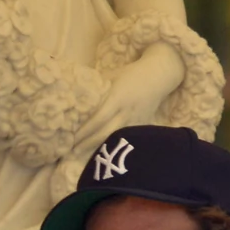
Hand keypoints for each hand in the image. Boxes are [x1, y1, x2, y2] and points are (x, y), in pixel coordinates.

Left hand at [70, 45, 184, 160]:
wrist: (158, 76)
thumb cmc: (131, 74)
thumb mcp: (112, 77)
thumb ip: (97, 89)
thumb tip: (76, 99)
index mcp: (118, 97)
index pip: (98, 118)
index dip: (84, 130)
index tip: (71, 137)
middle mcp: (127, 112)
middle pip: (105, 133)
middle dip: (87, 143)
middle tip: (71, 151)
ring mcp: (135, 121)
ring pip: (115, 139)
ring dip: (98, 148)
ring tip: (82, 155)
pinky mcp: (141, 127)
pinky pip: (125, 139)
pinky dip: (113, 146)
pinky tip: (103, 153)